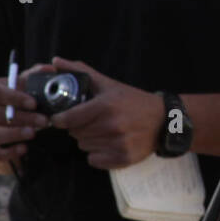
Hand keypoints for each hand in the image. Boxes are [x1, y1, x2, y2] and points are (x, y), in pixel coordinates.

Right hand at [0, 63, 54, 165]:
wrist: (4, 116)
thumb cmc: (16, 96)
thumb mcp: (24, 83)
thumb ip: (35, 75)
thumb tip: (50, 69)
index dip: (14, 97)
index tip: (34, 103)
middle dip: (21, 118)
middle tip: (43, 120)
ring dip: (14, 134)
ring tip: (34, 133)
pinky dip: (10, 152)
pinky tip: (24, 148)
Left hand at [47, 56, 165, 169]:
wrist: (164, 120)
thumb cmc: (133, 101)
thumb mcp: (109, 84)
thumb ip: (80, 71)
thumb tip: (55, 60)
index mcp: (106, 106)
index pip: (69, 118)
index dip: (60, 119)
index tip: (59, 118)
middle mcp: (112, 125)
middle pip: (75, 133)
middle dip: (78, 127)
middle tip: (89, 121)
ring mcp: (118, 143)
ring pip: (84, 146)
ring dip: (88, 139)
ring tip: (101, 130)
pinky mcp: (123, 158)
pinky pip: (94, 160)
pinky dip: (97, 154)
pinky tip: (108, 143)